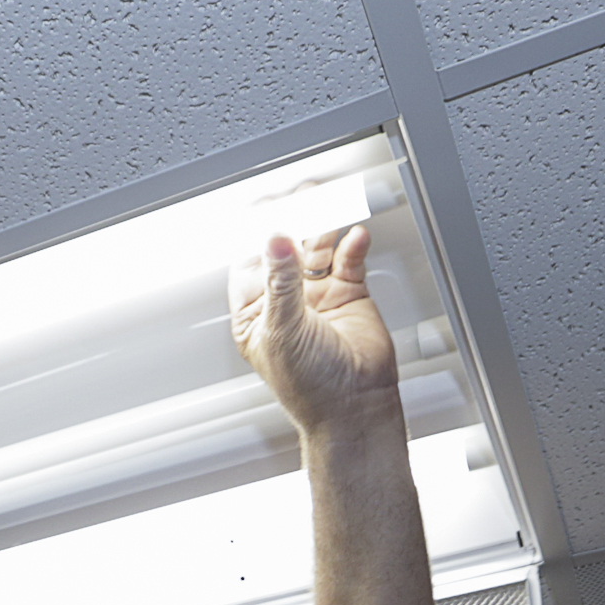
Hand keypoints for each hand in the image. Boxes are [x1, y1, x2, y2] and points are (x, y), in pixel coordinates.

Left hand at [229, 225, 400, 433]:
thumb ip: (280, 282)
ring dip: (321, 226)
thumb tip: (273, 241)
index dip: (256, 234)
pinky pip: (348, 259)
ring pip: (316, 247)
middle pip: (285, 247)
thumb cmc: (309, 387)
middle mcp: (285, 300)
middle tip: (300, 197)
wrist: (355, 407)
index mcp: (255, 312)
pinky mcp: (349, 294)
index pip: (250, 261)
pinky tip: (354, 237)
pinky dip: (352, 245)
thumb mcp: (283, 330)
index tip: (264, 208)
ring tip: (328, 206)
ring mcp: (317, 295)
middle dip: (292, 221)